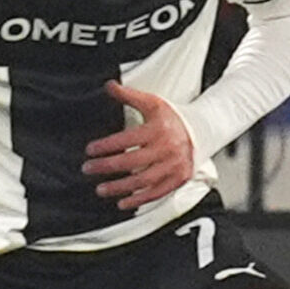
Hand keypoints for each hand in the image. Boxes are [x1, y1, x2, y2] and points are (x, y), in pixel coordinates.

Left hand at [82, 81, 194, 210]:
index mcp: (158, 129)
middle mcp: (167, 148)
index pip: (126, 139)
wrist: (201, 130)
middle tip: (88, 169)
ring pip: (142, 180)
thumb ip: (129, 95)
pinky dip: (139, 200)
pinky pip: (156, 193)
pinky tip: (123, 202)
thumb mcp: (152, 102)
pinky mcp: (178, 178)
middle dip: (106, 166)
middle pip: (131, 161)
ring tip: (101, 189)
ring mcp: (173, 165)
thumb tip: (109, 86)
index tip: (90, 150)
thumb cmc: (173, 118)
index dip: (106, 146)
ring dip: (119, 187)